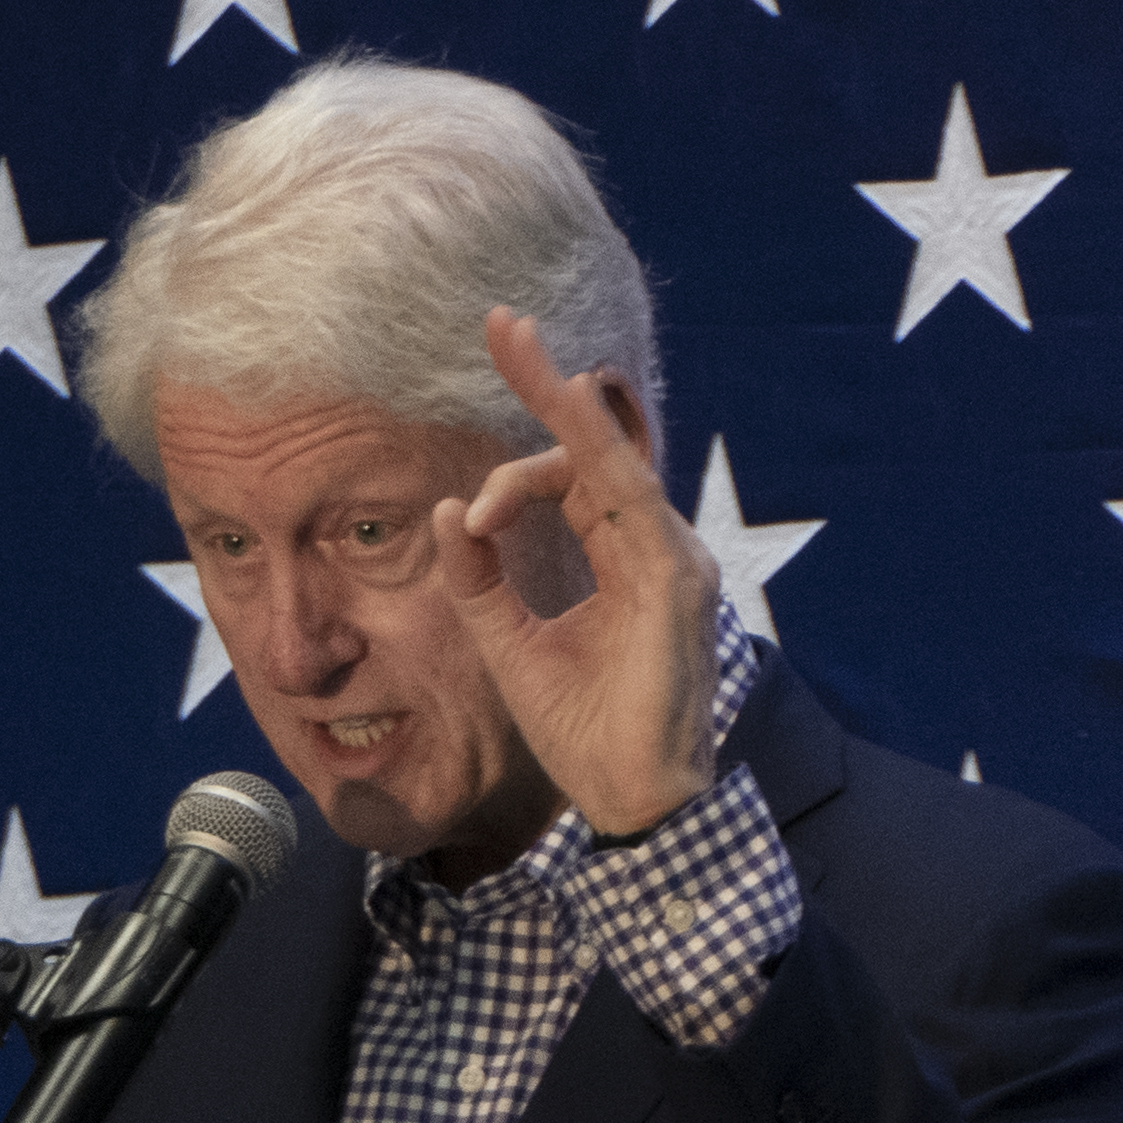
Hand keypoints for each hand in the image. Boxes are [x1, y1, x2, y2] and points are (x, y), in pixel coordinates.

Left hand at [436, 306, 724, 841]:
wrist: (631, 800)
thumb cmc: (583, 729)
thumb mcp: (509, 644)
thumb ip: (479, 579)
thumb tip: (449, 511)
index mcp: (622, 557)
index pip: (576, 474)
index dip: (524, 451)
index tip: (473, 493)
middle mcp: (654, 547)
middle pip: (597, 447)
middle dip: (548, 383)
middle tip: (500, 322)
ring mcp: (672, 559)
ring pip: (609, 461)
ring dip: (556, 411)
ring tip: (511, 357)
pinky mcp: (674, 583)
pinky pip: (629, 500)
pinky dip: (588, 458)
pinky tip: (552, 426)